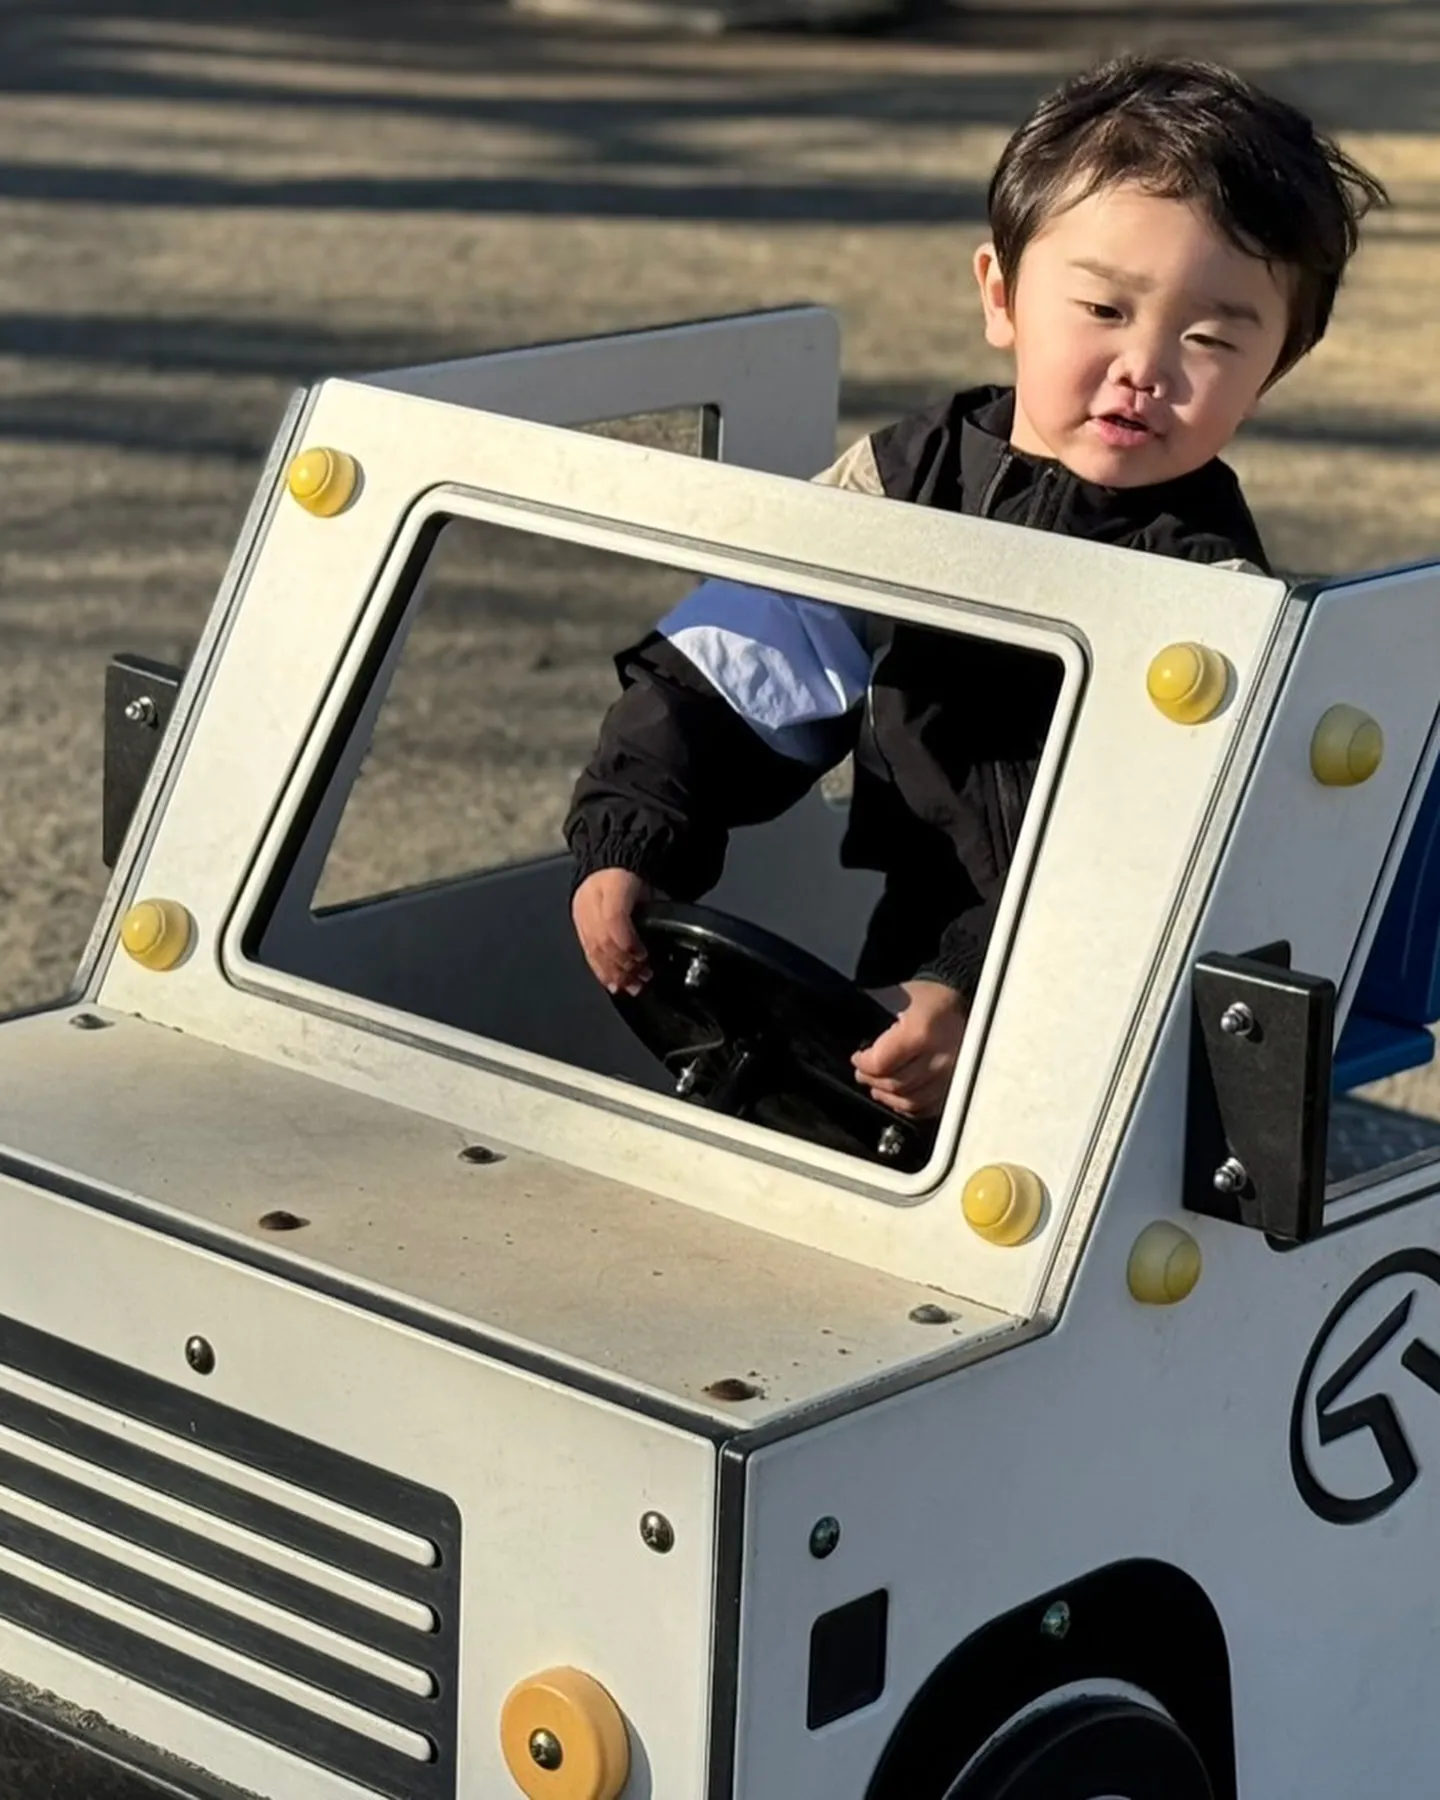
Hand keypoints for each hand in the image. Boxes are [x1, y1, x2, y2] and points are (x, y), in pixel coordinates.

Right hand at [572, 868, 656, 993]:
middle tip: (643, 978)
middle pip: (602, 937)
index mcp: (615, 882)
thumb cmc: (638, 878)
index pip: (614, 916)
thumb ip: (660, 911)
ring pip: (593, 948)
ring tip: (631, 987)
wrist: (614, 865)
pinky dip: (600, 970)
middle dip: (623, 963)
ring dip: (613, 972)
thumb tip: (670, 938)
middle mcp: (593, 897)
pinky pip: (587, 951)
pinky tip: (612, 984)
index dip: (628, 941)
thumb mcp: (654, 889)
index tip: (643, 956)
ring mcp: (581, 912)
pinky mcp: (578, 925)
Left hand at [852, 979, 967, 1119]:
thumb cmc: (927, 999)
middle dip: (872, 1080)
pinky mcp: (957, 1087)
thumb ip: (872, 1015)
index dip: (863, 1063)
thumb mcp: (896, 996)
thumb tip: (847, 1030)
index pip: (880, 1063)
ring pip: (909, 1101)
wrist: (967, 1003)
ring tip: (878, 1086)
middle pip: (894, 1084)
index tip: (857, 1058)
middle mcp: (940, 1057)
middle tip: (864, 1073)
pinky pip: (927, 1108)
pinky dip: (908, 1106)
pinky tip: (898, 1096)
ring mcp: (952, 1075)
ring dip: (888, 1097)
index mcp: (921, 1032)